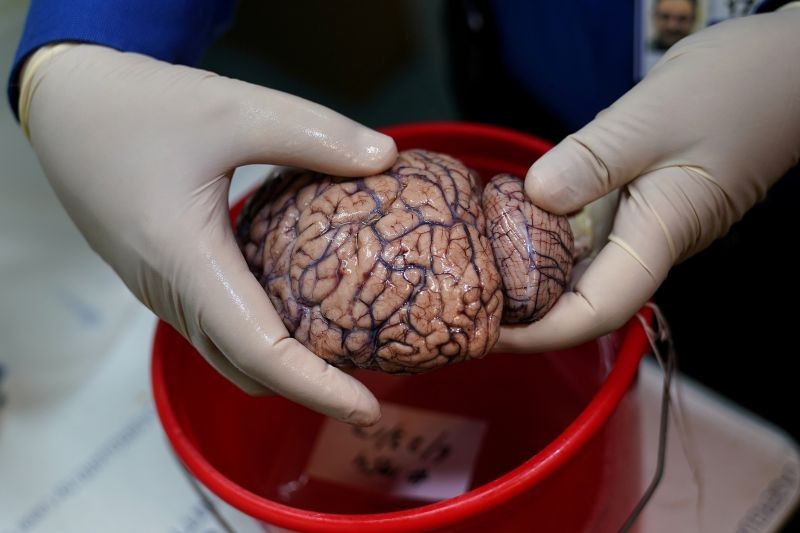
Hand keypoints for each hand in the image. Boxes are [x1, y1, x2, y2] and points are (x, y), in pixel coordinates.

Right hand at [21, 44, 396, 424]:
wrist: (67, 105)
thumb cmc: (137, 107)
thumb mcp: (234, 109)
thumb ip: (313, 134)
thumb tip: (386, 157)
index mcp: (188, 264)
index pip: (261, 353)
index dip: (319, 388)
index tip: (368, 409)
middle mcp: (174, 292)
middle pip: (248, 367)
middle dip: (310, 386)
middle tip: (371, 374)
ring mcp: (165, 290)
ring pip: (230, 351)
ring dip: (285, 363)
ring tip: (344, 344)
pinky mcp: (166, 276)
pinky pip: (218, 324)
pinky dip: (263, 333)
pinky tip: (299, 301)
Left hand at [497, 8, 799, 352]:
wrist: (784, 71)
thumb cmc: (735, 91)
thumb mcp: (653, 119)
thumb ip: (593, 161)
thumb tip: (534, 197)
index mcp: (656, 238)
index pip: (594, 311)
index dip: (538, 333)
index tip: (487, 330)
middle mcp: (648, 243)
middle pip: (580, 300)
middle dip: (523, 312)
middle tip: (466, 303)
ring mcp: (643, 224)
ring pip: (581, 267)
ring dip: (530, 276)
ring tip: (477, 273)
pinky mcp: (637, 201)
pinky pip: (586, 231)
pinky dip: (546, 235)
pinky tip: (512, 224)